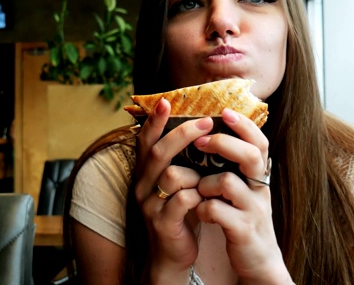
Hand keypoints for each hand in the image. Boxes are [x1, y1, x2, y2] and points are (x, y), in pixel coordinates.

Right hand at [134, 98, 213, 281]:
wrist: (172, 254)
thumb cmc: (180, 212)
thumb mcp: (179, 183)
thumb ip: (182, 161)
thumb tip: (202, 127)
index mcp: (145, 173)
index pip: (146, 141)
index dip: (154, 121)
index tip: (166, 100)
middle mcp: (142, 186)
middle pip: (158, 153)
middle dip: (182, 134)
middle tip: (207, 122)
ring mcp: (150, 205)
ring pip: (171, 176)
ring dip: (195, 172)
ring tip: (211, 174)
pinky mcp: (162, 223)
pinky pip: (183, 200)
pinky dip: (199, 195)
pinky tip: (208, 197)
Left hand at [194, 109, 292, 283]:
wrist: (259, 261)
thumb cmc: (242, 218)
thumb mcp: (243, 190)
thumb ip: (232, 167)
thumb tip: (208, 135)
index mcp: (258, 176)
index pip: (259, 142)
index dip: (244, 125)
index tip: (225, 111)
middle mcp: (260, 189)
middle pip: (250, 155)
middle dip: (224, 143)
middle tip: (201, 142)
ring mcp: (253, 210)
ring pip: (228, 182)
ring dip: (206, 183)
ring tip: (200, 191)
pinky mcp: (242, 230)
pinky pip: (216, 210)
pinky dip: (203, 209)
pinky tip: (201, 213)